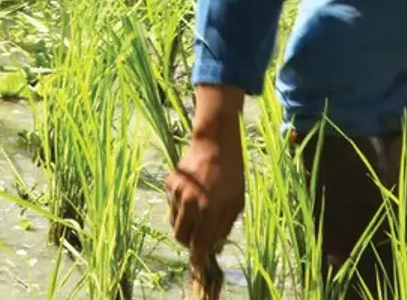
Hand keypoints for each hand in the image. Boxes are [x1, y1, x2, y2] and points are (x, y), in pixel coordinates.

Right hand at [167, 86, 246, 257]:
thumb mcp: (236, 202)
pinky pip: (172, 206)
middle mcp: (189, 202)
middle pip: (181, 236)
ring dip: (185, 225)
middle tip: (199, 239)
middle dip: (189, 242)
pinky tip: (193, 196)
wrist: (214, 143)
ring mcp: (177, 193)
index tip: (199, 262)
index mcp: (209, 209)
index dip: (198, 256)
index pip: (198, 243)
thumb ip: (225, 226)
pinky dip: (180, 208)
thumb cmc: (231, 173)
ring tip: (199, 213)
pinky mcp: (169, 184)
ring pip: (174, 222)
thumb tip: (215, 247)